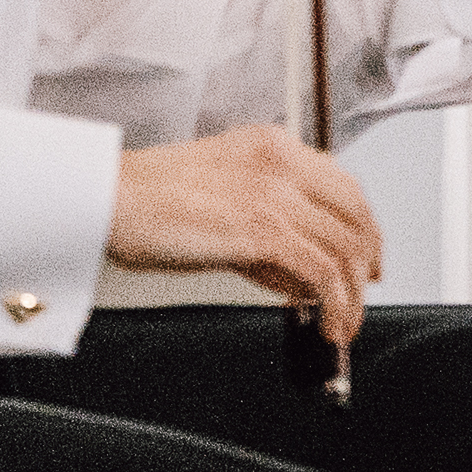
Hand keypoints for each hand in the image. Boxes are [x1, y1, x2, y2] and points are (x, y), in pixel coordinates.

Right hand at [109, 125, 383, 341]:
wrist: (105, 198)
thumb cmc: (144, 199)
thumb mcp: (220, 197)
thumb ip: (264, 227)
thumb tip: (297, 275)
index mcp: (272, 147)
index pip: (343, 183)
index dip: (362, 224)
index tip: (365, 255)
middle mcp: (282, 163)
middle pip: (356, 213)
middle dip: (367, 259)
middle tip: (362, 292)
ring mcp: (274, 194)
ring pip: (344, 247)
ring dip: (352, 295)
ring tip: (342, 323)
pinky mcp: (262, 230)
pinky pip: (322, 273)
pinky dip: (334, 304)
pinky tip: (327, 325)